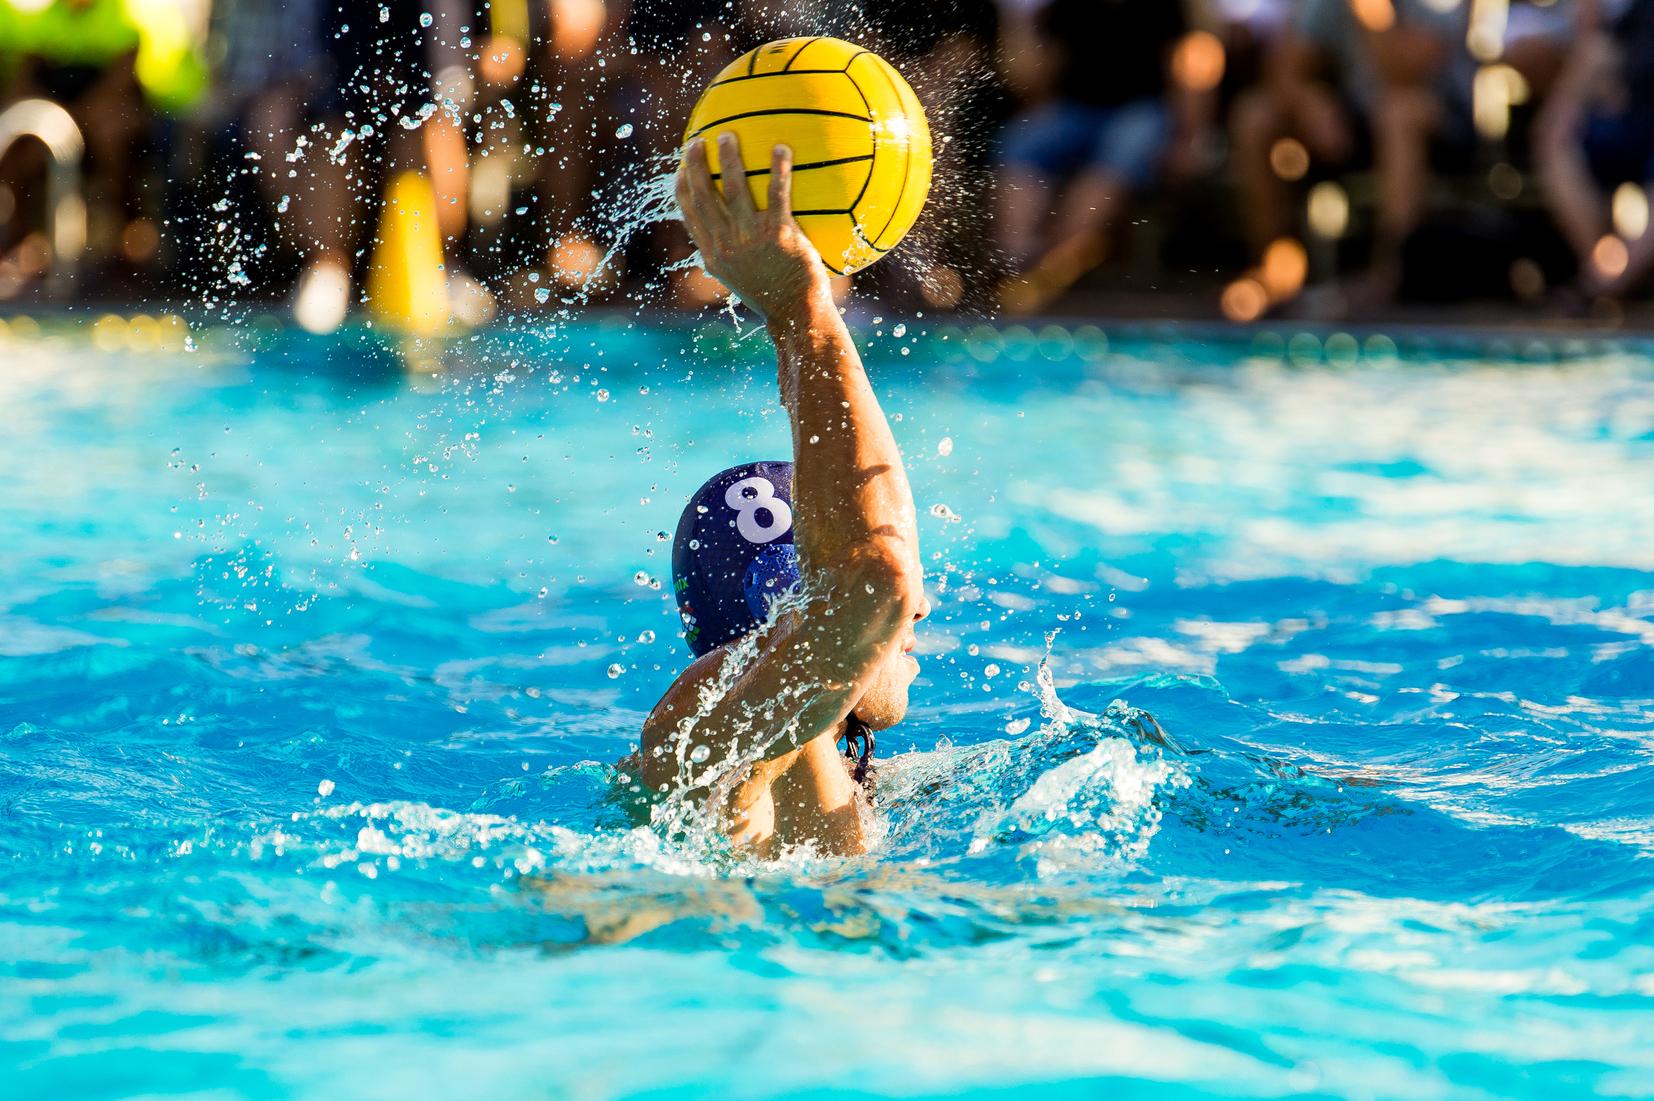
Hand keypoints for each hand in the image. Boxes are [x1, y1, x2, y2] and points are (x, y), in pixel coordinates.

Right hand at [676, 133, 830, 323]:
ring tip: (728, 135)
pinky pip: (777, 193)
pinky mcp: (779, 234)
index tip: (681, 167)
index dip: (682, 188)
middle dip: (696, 165)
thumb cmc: (773, 295)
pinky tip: (782, 148)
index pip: (689, 215)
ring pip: (733, 188)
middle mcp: (726, 244)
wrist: (796, 314)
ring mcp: (751, 238)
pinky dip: (778, 168)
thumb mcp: (741, 279)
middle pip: (703, 195)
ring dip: (729, 158)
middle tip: (698, 141)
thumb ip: (729, 256)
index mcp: (714, 254)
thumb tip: (721, 242)